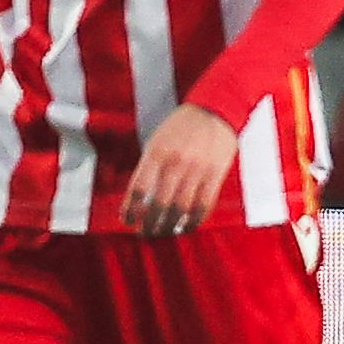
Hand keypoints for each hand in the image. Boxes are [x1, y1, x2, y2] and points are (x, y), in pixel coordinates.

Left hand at [121, 103, 238, 235]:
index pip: (138, 188)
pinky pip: (204, 204)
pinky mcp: (216, 174)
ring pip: (182, 207)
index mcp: (156, 153)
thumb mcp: (157, 141)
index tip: (127, 221)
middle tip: (144, 233)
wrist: (215, 110)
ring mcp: (197, 169)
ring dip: (170, 225)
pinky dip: (194, 220)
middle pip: (160, 203)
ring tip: (162, 233)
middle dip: (150, 223)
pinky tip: (185, 226)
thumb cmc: (181, 127)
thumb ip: (149, 166)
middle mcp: (176, 163)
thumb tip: (138, 197)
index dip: (131, 209)